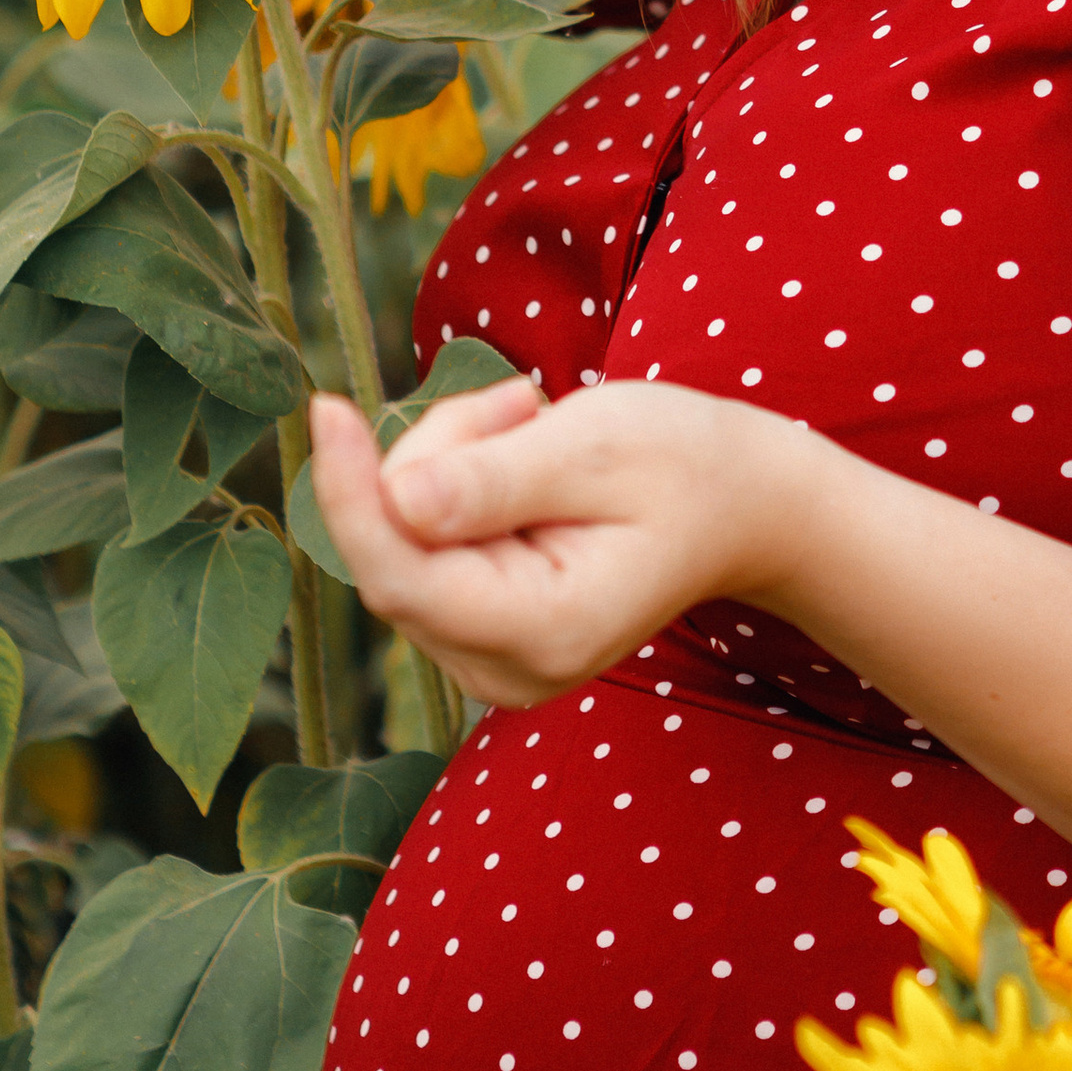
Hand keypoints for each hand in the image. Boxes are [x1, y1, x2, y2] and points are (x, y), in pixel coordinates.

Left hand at [309, 375, 822, 710]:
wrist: (746, 504)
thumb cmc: (685, 464)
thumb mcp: (596, 448)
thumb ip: (494, 479)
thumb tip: (396, 498)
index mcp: (544, 632)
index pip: (402, 577)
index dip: (350, 493)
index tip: (326, 407)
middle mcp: (505, 670)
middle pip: (398, 549)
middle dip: (437, 455)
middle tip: (524, 400)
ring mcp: (489, 661)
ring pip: (403, 541)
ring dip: (452, 462)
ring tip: (538, 426)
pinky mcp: (478, 633)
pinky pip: (423, 547)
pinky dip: (458, 486)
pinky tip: (525, 461)